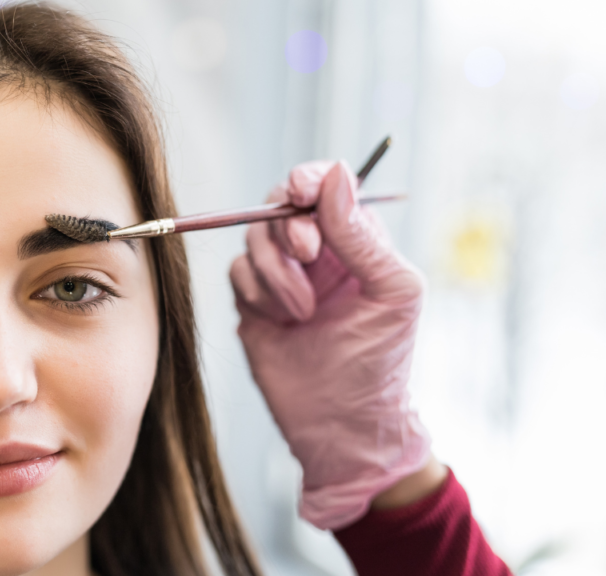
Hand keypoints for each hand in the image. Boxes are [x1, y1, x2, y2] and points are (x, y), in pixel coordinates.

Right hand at [229, 160, 430, 529]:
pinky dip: (255, 291)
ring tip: (303, 312)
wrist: (340, 425)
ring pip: (254, 239)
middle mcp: (316, 253)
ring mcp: (281, 277)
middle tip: (308, 255)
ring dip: (276, 271)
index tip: (301, 191)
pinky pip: (236, 272)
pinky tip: (281, 320)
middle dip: (288, 228)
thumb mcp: (391, 292)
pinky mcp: (252, 303)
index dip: (308, 181)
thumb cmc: (380, 363)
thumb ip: (362, 235)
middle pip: (280, 206)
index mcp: (356, 242)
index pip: (326, 188)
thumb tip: (338, 174)